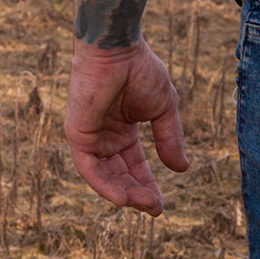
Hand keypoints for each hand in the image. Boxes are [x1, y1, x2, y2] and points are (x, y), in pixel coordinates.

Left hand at [64, 36, 188, 214]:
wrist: (118, 49)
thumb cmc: (140, 69)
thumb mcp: (163, 107)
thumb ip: (169, 138)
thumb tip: (182, 169)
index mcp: (122, 129)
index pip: (133, 164)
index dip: (147, 184)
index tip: (161, 205)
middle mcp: (104, 136)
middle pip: (119, 174)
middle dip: (137, 193)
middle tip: (155, 209)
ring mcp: (89, 136)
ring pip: (105, 176)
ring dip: (124, 193)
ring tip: (145, 205)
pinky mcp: (77, 134)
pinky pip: (89, 168)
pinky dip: (104, 185)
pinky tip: (122, 198)